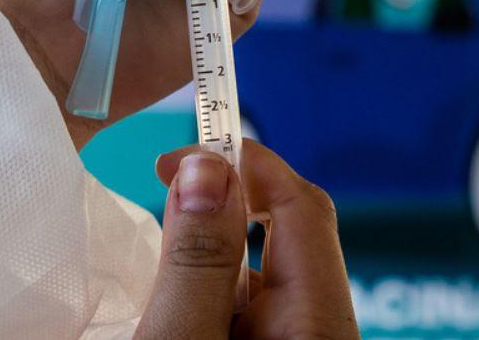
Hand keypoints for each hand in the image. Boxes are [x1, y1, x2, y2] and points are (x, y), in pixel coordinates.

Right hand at [135, 142, 359, 338]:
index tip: (180, 156)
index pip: (303, 208)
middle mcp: (320, 332)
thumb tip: (207, 168)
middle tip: (165, 192)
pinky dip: (211, 295)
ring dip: (212, 257)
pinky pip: (252, 313)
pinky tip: (174, 307)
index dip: (247, 164)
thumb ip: (198, 259)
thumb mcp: (180, 338)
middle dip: (225, 206)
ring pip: (264, 277)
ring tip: (157, 266)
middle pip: (287, 239)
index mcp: (319, 326)